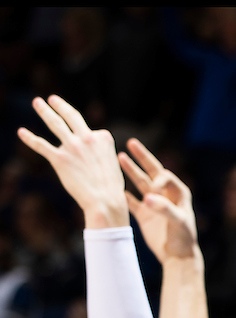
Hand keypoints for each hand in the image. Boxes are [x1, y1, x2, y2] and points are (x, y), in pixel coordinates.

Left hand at [18, 96, 126, 228]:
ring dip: (44, 111)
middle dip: (60, 105)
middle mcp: (87, 138)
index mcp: (103, 138)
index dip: (90, 140)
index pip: (92, 132)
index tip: (91, 152)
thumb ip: (101, 154)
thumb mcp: (113, 164)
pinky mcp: (59, 159)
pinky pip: (41, 145)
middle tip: (52, 98)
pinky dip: (29, 138)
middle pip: (71, 116)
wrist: (105, 202)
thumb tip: (91, 156)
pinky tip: (21, 132)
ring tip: (37, 102)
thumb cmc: (112, 189)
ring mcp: (72, 147)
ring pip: (55, 123)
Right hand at [118, 139, 198, 264]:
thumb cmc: (183, 239)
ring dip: (130, 171)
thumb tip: (147, 198)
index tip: (152, 188)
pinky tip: (113, 185)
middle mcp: (165, 196)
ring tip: (119, 157)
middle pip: (152, 172)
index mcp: (178, 193)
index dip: (158, 178)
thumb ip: (164, 208)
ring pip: (140, 183)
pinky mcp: (145, 215)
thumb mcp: (177, 222)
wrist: (178, 257)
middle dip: (142, 158)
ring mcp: (154, 204)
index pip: (165, 176)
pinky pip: (132, 201)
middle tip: (131, 143)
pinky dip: (123, 194)